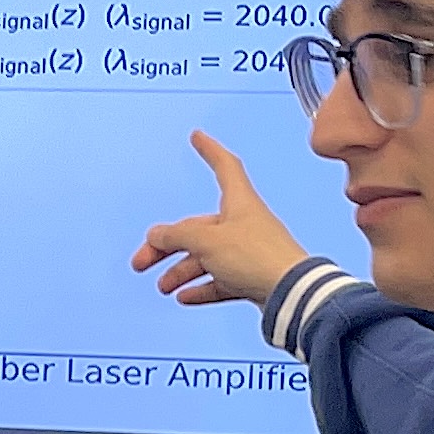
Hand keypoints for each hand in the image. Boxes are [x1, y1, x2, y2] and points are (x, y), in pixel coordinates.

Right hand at [131, 132, 312, 309]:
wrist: (290, 292)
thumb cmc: (258, 257)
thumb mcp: (207, 241)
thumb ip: (177, 236)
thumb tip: (156, 235)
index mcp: (239, 203)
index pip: (225, 167)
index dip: (210, 150)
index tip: (198, 137)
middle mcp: (244, 224)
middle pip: (198, 228)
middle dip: (168, 246)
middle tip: (143, 260)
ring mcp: (248, 252)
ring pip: (207, 258)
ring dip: (181, 271)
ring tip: (163, 285)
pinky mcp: (251, 277)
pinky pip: (220, 281)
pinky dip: (201, 287)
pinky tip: (184, 296)